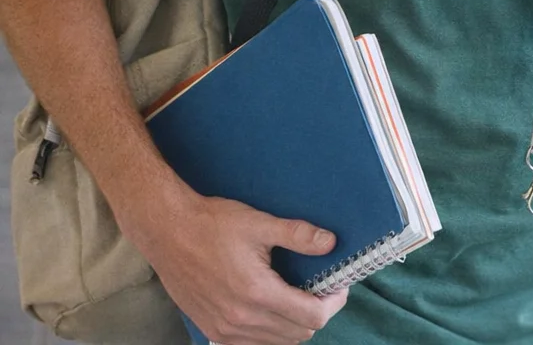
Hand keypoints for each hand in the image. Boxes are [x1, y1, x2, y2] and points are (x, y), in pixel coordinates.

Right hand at [124, 188, 348, 343]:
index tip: (339, 284)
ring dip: (294, 323)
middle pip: (299, 333)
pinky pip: (252, 344)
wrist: (168, 232)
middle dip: (317, 312)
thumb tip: (331, 242)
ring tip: (298, 295)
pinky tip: (271, 307)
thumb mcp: (260, 223)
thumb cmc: (214, 223)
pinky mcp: (212, 331)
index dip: (333, 302)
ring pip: (276, 343)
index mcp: (258, 294)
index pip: (311, 317)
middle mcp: (242, 321)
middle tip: (322, 286)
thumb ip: (298, 235)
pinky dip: (270, 332)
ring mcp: (225, 331)